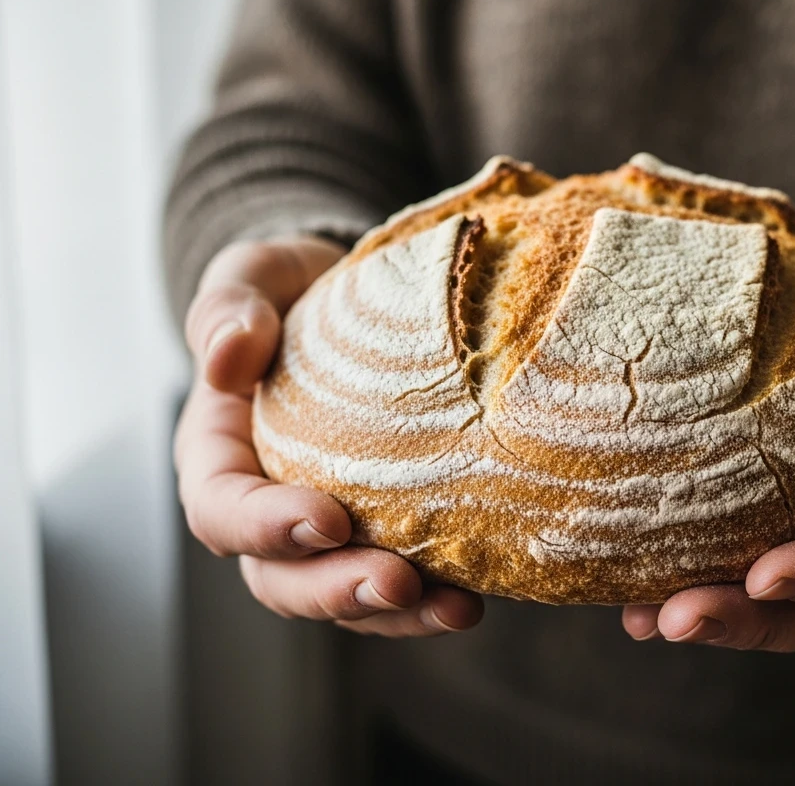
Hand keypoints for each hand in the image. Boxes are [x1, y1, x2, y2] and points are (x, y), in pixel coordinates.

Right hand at [176, 236, 483, 636]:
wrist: (348, 296)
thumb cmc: (289, 291)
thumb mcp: (253, 278)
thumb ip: (230, 309)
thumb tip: (227, 357)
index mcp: (219, 456)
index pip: (222, 510)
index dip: (267, 526)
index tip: (328, 518)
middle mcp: (266, 509)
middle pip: (282, 579)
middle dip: (337, 590)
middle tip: (396, 583)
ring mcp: (327, 530)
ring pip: (345, 597)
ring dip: (397, 613)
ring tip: (457, 609)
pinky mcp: (382, 531)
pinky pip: (398, 582)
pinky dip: (434, 596)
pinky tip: (478, 595)